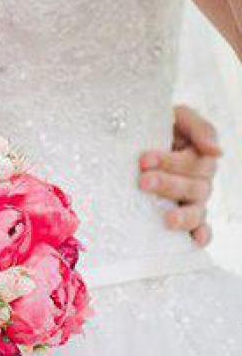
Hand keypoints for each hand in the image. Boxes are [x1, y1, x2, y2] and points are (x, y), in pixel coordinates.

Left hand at [139, 105, 220, 245]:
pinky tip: (194, 240)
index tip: (144, 159)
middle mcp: (201, 179)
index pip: (192, 161)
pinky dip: (201, 235)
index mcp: (200, 154)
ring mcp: (195, 200)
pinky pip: (202, 229)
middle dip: (168, 184)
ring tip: (167, 219)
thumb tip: (217, 151)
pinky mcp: (188, 216)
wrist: (138, 135)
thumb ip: (199, 128)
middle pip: (194, 187)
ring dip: (184, 215)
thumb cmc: (159, 124)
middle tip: (143, 181)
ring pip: (197, 211)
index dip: (170, 162)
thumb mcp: (178, 116)